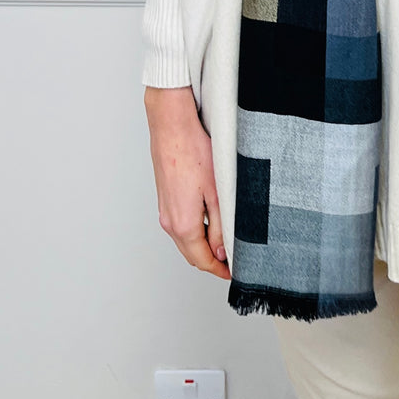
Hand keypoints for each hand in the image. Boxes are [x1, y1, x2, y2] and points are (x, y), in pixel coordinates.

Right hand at [144, 85, 230, 280]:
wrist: (171, 126)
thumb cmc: (193, 151)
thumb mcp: (217, 190)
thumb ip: (220, 225)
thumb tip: (221, 250)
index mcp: (183, 224)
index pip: (202, 260)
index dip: (219, 269)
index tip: (234, 272)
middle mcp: (169, 222)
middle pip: (192, 254)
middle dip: (212, 260)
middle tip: (233, 260)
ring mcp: (164, 210)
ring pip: (185, 240)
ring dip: (203, 246)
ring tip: (225, 241)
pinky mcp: (164, 199)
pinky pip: (179, 225)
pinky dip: (194, 231)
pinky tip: (210, 221)